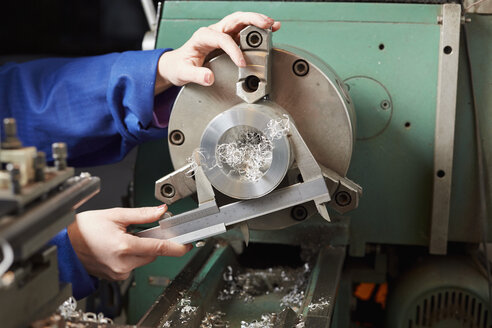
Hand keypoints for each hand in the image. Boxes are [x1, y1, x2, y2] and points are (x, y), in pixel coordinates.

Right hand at [67, 205, 190, 280]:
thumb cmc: (83, 230)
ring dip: (140, 248)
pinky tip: (118, 247)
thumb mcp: (114, 215)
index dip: (176, 246)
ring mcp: (119, 272)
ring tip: (123, 238)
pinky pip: (132, 265)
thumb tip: (161, 211)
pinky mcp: (115, 277)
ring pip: (143, 260)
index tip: (187, 245)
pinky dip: (131, 255)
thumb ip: (141, 214)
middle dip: (152, 241)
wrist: (64, 246)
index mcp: (123, 247)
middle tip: (140, 230)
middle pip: (152, 253)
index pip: (159, 248)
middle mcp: (122, 263)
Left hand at [155, 11, 280, 92]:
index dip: (234, 50)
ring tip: (273, 25)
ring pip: (242, 22)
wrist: (176, 66)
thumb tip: (209, 78)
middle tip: (267, 24)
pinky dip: (257, 31)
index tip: (242, 63)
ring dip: (258, 22)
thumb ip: (195, 75)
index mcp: (203, 36)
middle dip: (253, 19)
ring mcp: (222, 34)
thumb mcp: (182, 73)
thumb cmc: (179, 66)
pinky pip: (244, 33)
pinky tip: (268, 32)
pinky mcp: (228, 40)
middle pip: (236, 19)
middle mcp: (214, 31)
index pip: (223, 38)